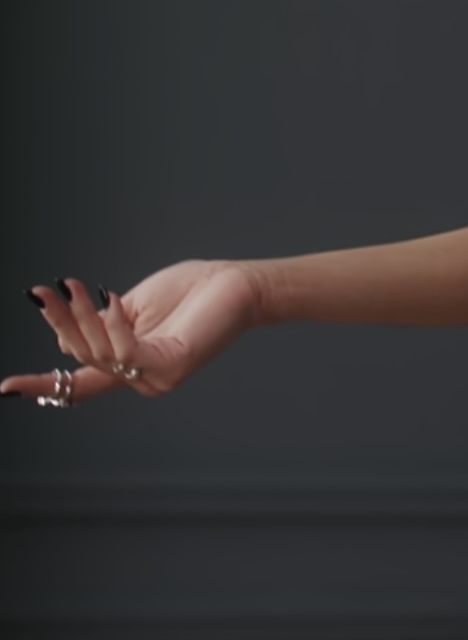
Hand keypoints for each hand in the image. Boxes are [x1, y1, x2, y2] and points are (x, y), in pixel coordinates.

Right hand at [0, 260, 261, 404]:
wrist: (238, 283)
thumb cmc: (194, 290)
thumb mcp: (136, 306)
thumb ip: (102, 325)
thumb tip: (64, 341)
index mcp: (131, 363)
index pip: (81, 382)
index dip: (42, 384)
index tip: (3, 388)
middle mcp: (141, 377)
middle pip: (84, 359)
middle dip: (62, 324)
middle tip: (46, 293)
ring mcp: (156, 376)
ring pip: (100, 354)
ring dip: (82, 318)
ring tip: (73, 287)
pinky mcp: (172, 365)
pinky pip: (127, 350)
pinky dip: (113, 325)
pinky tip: (111, 301)